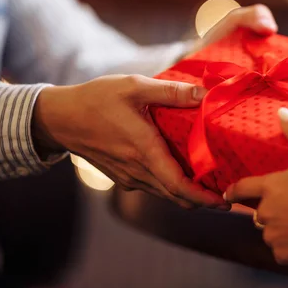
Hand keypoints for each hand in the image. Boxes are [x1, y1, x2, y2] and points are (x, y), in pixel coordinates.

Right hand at [32, 4, 277, 208]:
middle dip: (202, 200)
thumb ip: (170, 91)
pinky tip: (182, 175)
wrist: (60, 119)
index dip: (203, 198)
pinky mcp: (121, 176)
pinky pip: (152, 187)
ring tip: (211, 187)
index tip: (224, 200)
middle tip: (227, 196)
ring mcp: (127, 176)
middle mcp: (136, 169)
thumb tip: (204, 93)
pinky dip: (171, 187)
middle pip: (175, 196)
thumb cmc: (96, 99)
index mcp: (143, 149)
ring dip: (187, 195)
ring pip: (164, 194)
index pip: (178, 185)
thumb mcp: (134, 86)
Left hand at [224, 108, 287, 263]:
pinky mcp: (286, 253)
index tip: (229, 193)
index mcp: (272, 188)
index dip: (234, 190)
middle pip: (258, 210)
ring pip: (269, 230)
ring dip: (278, 226)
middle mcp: (267, 212)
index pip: (242, 189)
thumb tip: (281, 112)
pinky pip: (279, 249)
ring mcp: (275, 235)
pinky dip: (287, 244)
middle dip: (270, 207)